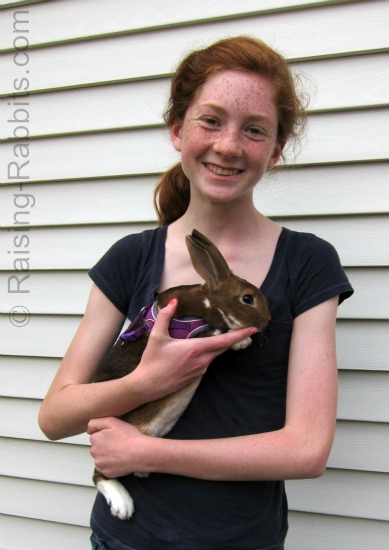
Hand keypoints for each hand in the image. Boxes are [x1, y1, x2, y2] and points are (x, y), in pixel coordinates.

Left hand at [88, 417, 145, 477]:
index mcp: (94, 439)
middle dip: (104, 445)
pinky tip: (119, 460)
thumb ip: (95, 422)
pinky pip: (106, 467)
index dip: (105, 434)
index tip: (115, 435)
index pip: (95, 436)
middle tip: (118, 443)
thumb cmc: (127, 436)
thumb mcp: (111, 421)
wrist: (139, 453)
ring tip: (120, 452)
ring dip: (107, 455)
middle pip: (97, 447)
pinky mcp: (106, 473)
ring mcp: (100, 464)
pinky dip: (111, 464)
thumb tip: (88, 431)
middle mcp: (94, 452)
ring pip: (101, 458)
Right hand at [131, 299, 256, 400]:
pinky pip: (208, 361)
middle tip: (244, 327)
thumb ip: (165, 316)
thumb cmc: (152, 361)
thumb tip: (173, 301)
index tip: (253, 329)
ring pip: (216, 354)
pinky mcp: (196, 375)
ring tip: (225, 332)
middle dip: (235, 337)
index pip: (224, 341)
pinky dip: (211, 352)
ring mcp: (200, 369)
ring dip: (221, 344)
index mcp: (195, 349)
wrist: (147, 386)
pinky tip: (205, 346)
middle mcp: (202, 360)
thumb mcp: (156, 336)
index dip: (240, 334)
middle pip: (224, 347)